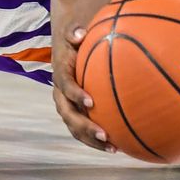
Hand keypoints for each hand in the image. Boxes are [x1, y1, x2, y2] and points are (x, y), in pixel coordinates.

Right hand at [51, 26, 115, 152]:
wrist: (68, 49)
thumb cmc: (76, 40)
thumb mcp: (73, 32)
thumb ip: (73, 31)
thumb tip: (79, 33)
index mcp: (60, 73)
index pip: (64, 85)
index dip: (75, 94)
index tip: (91, 102)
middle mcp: (60, 93)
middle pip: (68, 114)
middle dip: (84, 127)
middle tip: (103, 134)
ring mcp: (67, 105)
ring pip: (74, 126)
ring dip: (91, 139)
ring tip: (113, 148)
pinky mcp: (76, 113)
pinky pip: (84, 129)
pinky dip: (97, 140)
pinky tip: (119, 146)